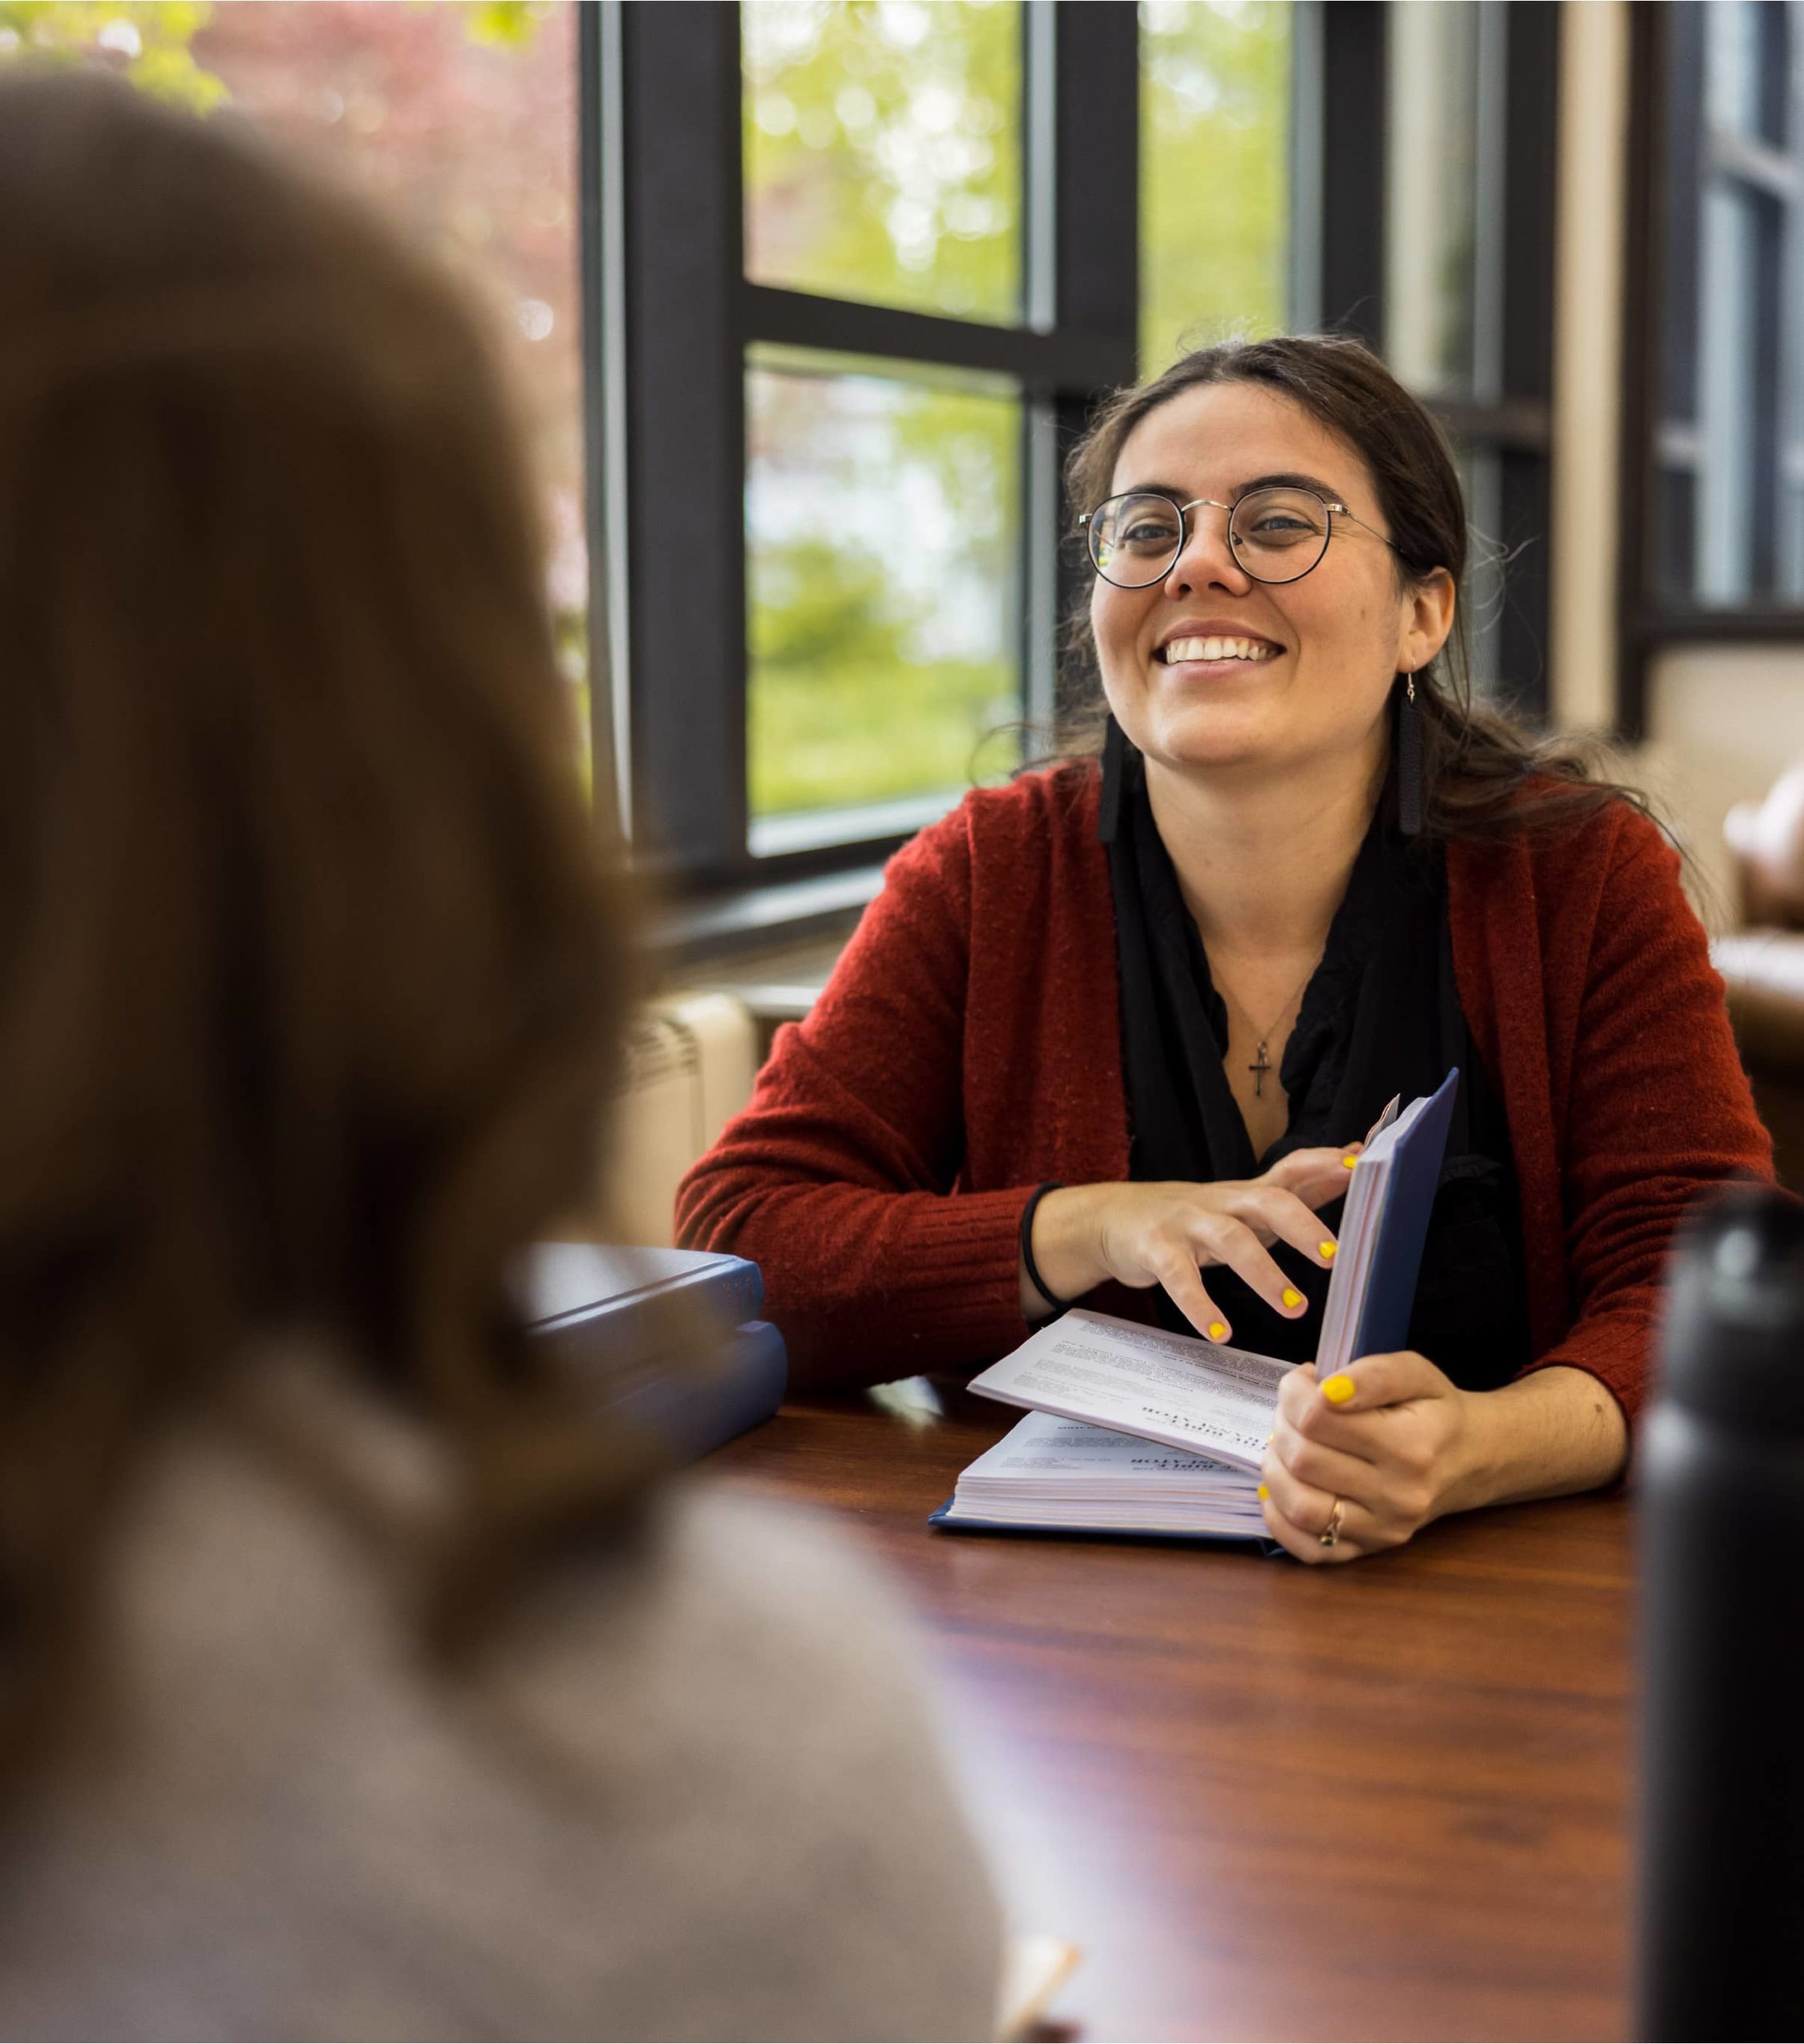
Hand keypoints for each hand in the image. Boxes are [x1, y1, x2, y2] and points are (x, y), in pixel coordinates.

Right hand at [1023, 1146, 1358, 1339]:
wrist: (1113, 1218)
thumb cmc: (1194, 1218)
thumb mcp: (1243, 1204)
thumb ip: (1296, 1189)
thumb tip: (1352, 1161)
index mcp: (1247, 1193)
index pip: (1291, 1167)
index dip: (1324, 1164)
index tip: (1360, 1165)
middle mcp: (1221, 1201)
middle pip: (1269, 1201)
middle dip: (1304, 1226)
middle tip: (1335, 1258)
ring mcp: (1187, 1223)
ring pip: (1230, 1240)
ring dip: (1264, 1275)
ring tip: (1294, 1309)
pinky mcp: (1155, 1249)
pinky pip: (1179, 1277)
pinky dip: (1200, 1306)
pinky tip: (1221, 1332)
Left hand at [1258, 1351, 1476, 1564]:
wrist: (1469, 1461)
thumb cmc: (1435, 1412)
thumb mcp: (1416, 1374)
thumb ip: (1373, 1374)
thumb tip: (1329, 1389)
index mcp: (1410, 1446)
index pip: (1318, 1418)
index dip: (1295, 1393)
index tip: (1304, 1381)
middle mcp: (1398, 1496)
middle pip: (1303, 1460)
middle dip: (1283, 1426)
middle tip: (1293, 1411)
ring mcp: (1383, 1530)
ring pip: (1300, 1506)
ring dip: (1275, 1470)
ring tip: (1285, 1446)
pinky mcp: (1369, 1550)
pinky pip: (1309, 1548)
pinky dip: (1280, 1520)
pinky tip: (1283, 1487)